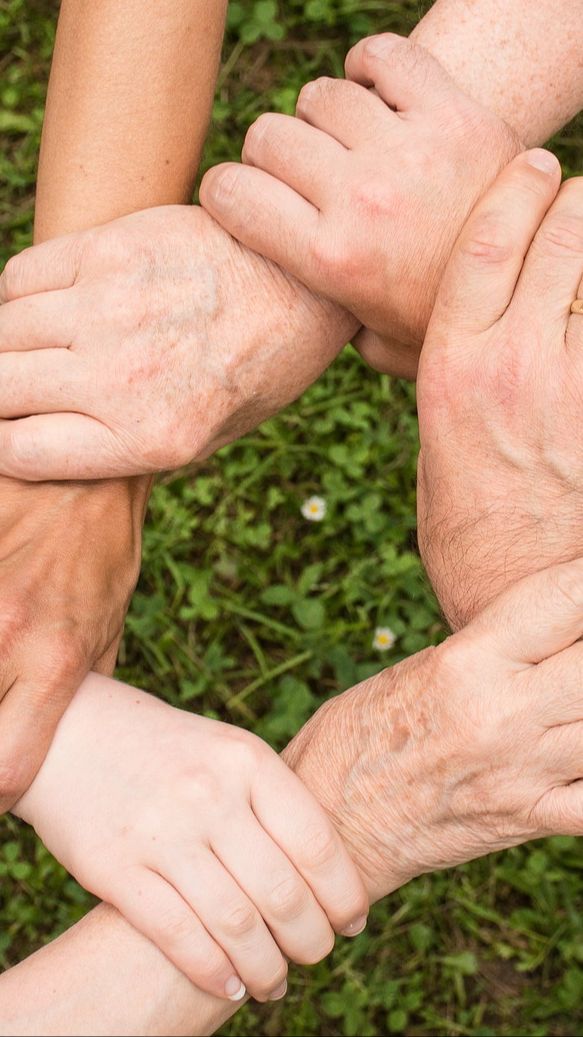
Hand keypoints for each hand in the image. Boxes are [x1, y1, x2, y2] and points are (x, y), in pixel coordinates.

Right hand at [0, 207, 355, 479]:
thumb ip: (126, 448)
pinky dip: (17, 297)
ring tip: (34, 350)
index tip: (18, 434)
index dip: (6, 446)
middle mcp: (123, 377)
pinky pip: (21, 277)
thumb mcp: (208, 439)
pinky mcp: (110, 249)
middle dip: (2, 395)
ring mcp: (112, 308)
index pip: (17, 452)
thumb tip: (45, 447)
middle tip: (22, 390)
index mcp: (151, 438)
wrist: (305, 284)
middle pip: (0, 388)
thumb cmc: (257, 370)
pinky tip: (46, 308)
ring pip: (1, 330)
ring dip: (8, 345)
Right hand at [0, 476, 147, 810]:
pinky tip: (1, 632)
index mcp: (56, 659)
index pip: (8, 771)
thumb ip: (87, 684)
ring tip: (10, 671)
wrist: (82, 471)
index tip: (4, 794)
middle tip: (9, 727)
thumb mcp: (109, 621)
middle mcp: (7, 635)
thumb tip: (75, 736)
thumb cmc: (102, 546)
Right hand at [15, 676, 367, 1003]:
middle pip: (282, 892)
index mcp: (246, 760)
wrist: (72, 733)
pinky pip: (179, 936)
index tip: (352, 922)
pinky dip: (213, 972)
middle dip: (311, 940)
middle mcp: (208, 794)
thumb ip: (272, 800)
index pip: (316, 842)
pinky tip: (229, 985)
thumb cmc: (166, 749)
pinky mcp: (116, 868)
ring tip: (275, 984)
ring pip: (236, 924)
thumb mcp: (226, 751)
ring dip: (267, 968)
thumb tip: (330, 873)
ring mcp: (161, 832)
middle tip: (316, 955)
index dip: (343, 894)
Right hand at [200, 33, 519, 378]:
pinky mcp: (452, 113)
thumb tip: (286, 311)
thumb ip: (325, 325)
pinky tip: (374, 95)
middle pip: (268, 136)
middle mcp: (362, 199)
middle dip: (270, 156)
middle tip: (297, 175)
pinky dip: (369, 67)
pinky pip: (383, 56)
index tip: (239, 198)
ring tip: (343, 143)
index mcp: (332, 260)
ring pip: (320, 95)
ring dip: (322, 117)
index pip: (231, 194)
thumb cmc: (444, 319)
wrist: (533, 283)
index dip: (224, 192)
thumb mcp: (377, 345)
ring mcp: (408, 150)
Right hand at [283, 558, 582, 903]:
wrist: (331, 821)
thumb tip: (551, 623)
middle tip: (577, 640)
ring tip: (572, 694)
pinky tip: (582, 751)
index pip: (563, 600)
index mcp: (465, 663)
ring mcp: (523, 772)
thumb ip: (489, 646)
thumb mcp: (417, 669)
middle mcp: (501, 714)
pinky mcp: (530, 820)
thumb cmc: (361, 733)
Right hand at [416, 149, 582, 627]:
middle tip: (579, 203)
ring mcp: (575, 389)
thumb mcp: (435, 450)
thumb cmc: (472, 533)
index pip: (486, 243)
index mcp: (454, 373)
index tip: (534, 168)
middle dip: (578, 205)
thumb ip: (448, 381)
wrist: (523, 602)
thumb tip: (429, 334)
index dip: (517, 190)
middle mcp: (516, 369)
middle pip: (564, 237)